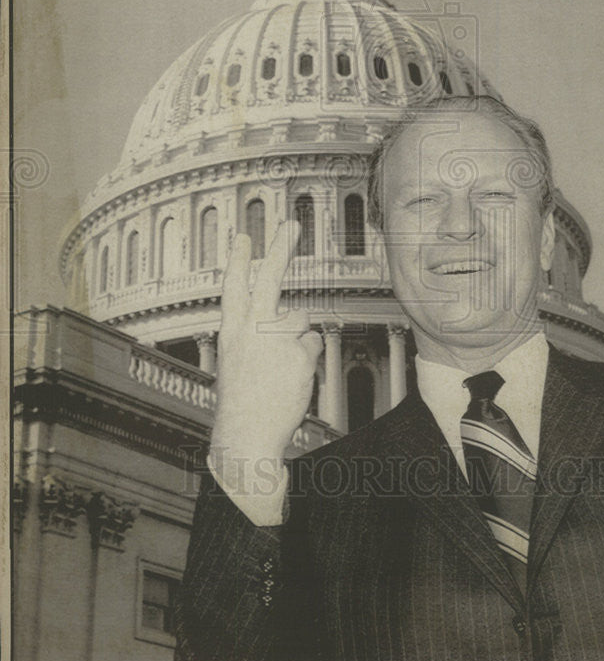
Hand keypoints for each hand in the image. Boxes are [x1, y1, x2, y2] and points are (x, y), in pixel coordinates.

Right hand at [210, 221, 322, 493]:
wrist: (246, 436)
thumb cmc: (244, 401)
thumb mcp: (240, 360)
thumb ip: (260, 333)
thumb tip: (295, 316)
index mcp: (232, 330)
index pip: (233, 287)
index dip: (239, 260)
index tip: (242, 235)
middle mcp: (252, 328)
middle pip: (269, 279)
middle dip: (280, 247)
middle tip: (290, 224)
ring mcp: (276, 338)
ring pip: (301, 320)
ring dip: (298, 340)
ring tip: (280, 370)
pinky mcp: (299, 352)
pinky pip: (313, 344)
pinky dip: (308, 360)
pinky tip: (291, 379)